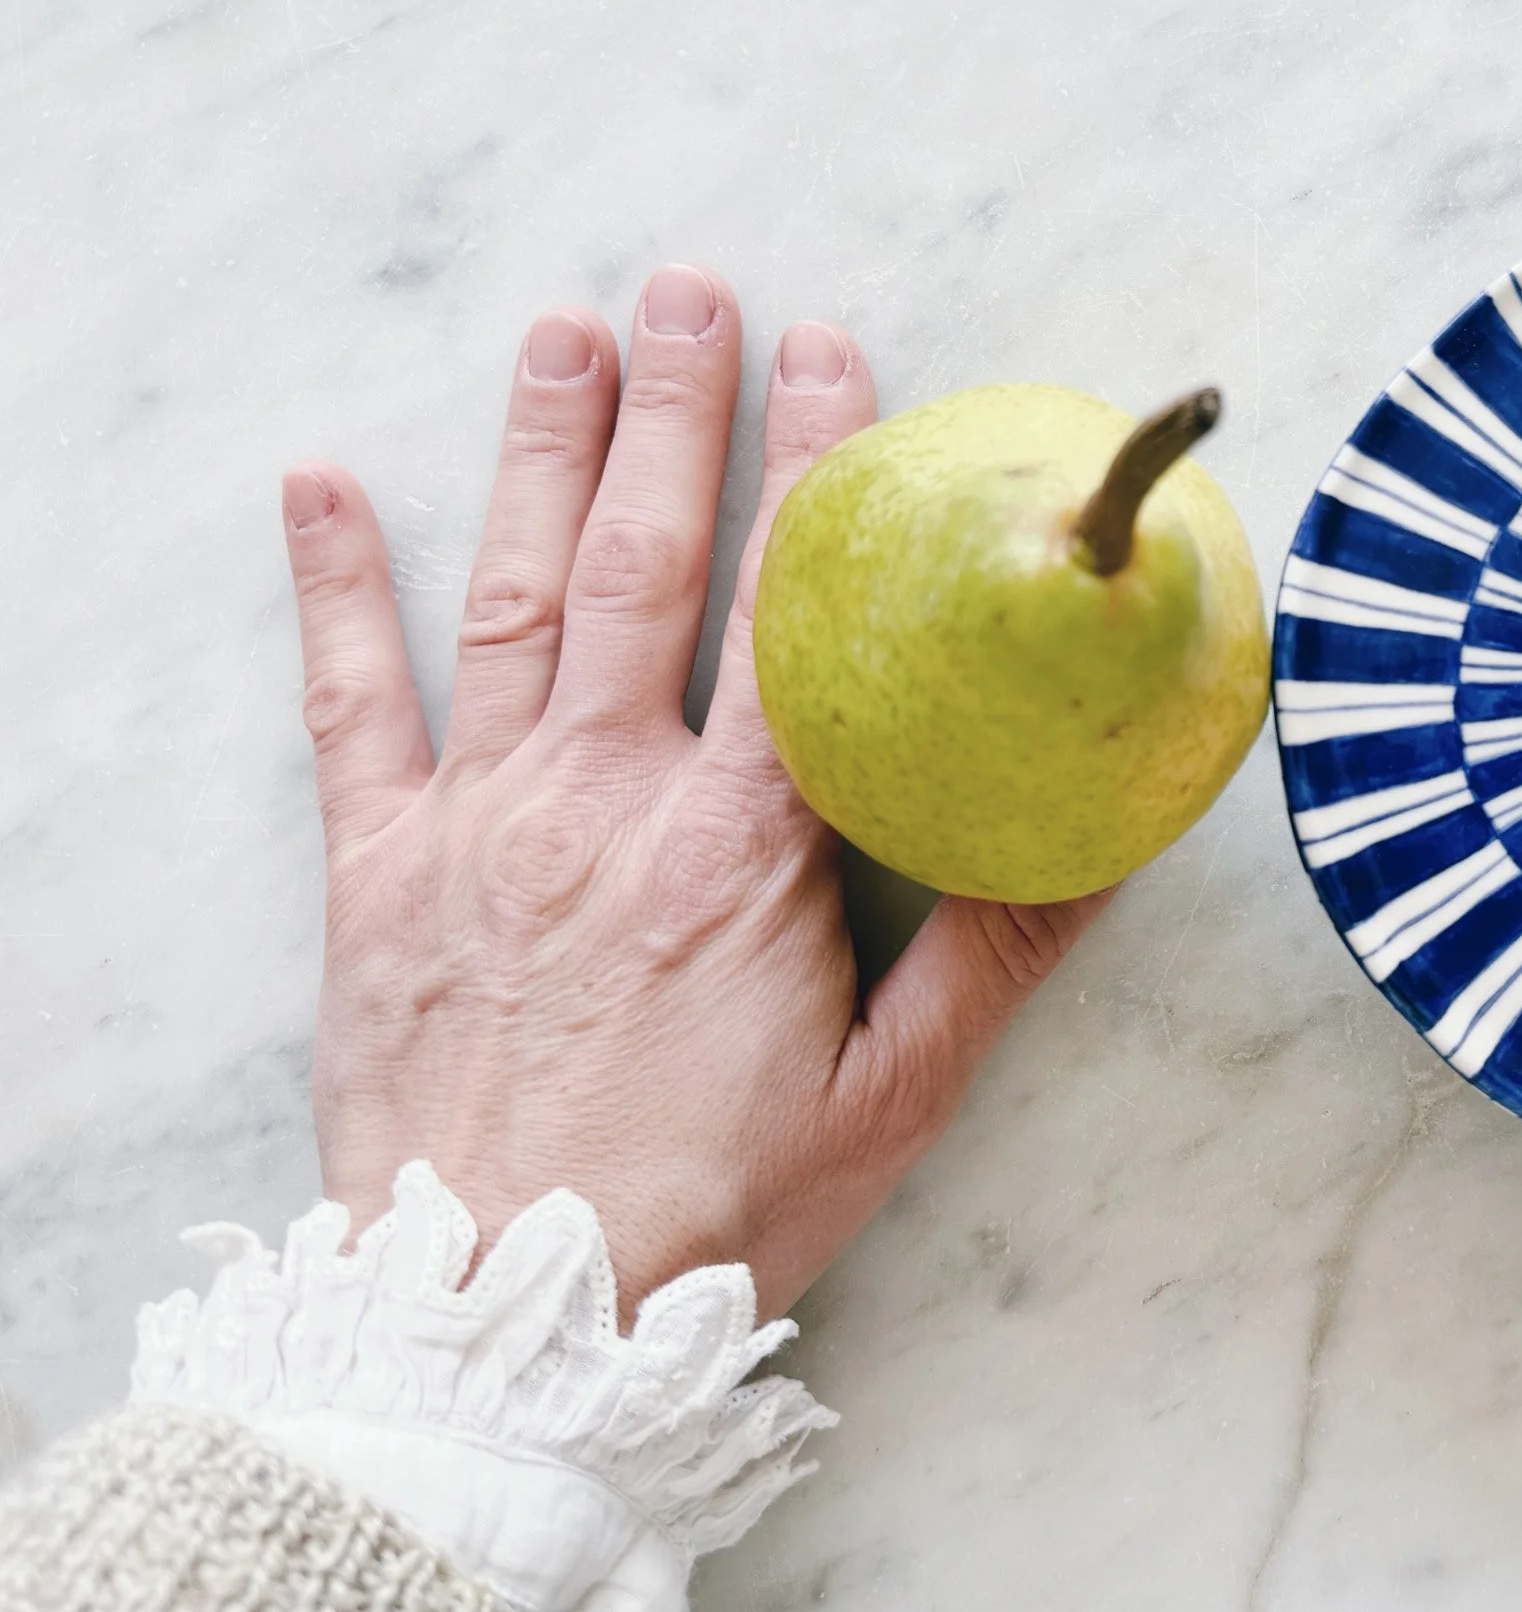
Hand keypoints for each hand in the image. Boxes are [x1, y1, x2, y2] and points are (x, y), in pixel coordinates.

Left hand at [279, 264, 1107, 1319]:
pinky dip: (333, 589)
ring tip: (564, 333)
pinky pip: (347, 706)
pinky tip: (321, 484)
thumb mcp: (895, 1095)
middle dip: (677, 413)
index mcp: (738, 849)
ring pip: (514, 599)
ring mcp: (477, 825)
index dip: (818, 472)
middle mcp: (603, 802)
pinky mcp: (376, 874)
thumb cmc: (709, 1213)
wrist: (503, 1324)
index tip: (836, 356)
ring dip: (541, 454)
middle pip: (647, 567)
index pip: (791, 616)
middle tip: (693, 287)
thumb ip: (1001, 950)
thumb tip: (1109, 830)